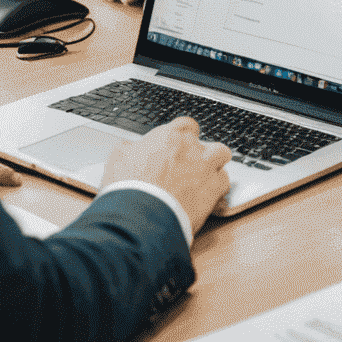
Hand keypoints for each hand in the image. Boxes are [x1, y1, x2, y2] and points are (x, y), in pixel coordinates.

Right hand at [101, 116, 231, 236]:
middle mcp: (190, 147)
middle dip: (202, 153)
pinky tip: (208, 198)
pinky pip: (224, 182)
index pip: (186, 125)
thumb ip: (129, 148)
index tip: (181, 146)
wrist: (141, 216)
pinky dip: (218, 189)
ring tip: (204, 180)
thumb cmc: (128, 188)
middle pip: (206, 141)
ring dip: (215, 166)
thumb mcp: (117, 158)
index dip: (185, 136)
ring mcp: (205, 166)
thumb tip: (130, 147)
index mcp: (168, 137)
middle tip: (190, 168)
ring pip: (222, 156)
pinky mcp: (214, 188)